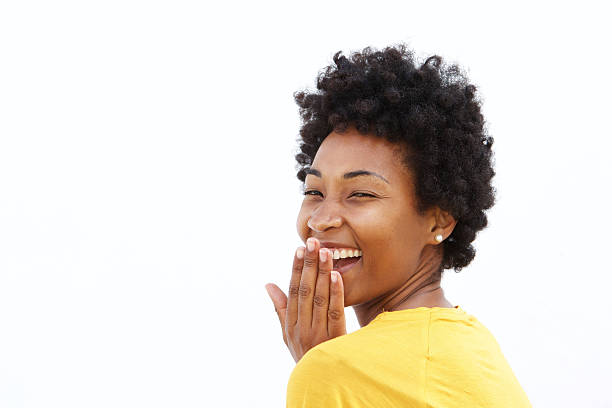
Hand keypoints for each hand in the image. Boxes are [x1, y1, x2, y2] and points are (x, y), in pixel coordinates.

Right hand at [265, 237, 346, 362]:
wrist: (319, 382)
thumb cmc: (304, 353)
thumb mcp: (287, 333)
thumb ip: (280, 307)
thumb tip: (268, 284)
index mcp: (290, 323)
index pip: (293, 290)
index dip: (296, 269)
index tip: (300, 249)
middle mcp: (301, 327)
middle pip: (306, 291)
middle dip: (309, 265)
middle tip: (313, 242)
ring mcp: (317, 333)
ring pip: (320, 298)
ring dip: (323, 273)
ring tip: (327, 252)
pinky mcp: (334, 339)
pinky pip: (335, 313)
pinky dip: (336, 294)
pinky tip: (338, 276)